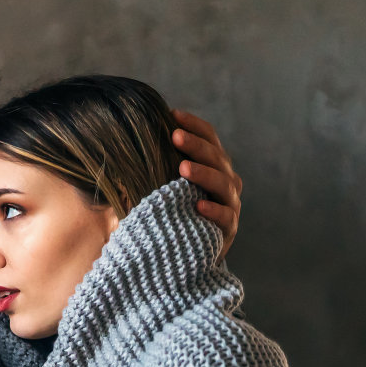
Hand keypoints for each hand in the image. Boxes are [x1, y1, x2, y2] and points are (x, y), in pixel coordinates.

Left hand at [171, 109, 242, 258]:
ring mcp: (230, 205)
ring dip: (203, 173)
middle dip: (196, 145)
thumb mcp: (168, 185)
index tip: (172, 114)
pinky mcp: (227, 230)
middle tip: (174, 136)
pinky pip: (225, 217)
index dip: (194, 125)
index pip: (210, 139)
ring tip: (183, 168)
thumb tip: (135, 136)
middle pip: (217, 158)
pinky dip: (213, 210)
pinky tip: (198, 205)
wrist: (189, 251)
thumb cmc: (175, 210)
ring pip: (223, 184)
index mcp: (214, 166)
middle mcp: (226, 182)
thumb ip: (162, 165)